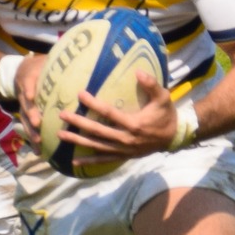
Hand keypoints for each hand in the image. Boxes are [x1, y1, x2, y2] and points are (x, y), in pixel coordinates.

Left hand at [54, 70, 178, 163]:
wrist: (173, 138)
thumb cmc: (166, 115)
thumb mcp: (163, 97)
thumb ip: (152, 84)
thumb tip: (138, 72)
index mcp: (134, 124)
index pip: (109, 113)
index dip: (93, 104)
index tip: (80, 94)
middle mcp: (126, 139)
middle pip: (97, 131)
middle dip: (78, 123)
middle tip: (62, 115)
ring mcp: (123, 150)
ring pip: (96, 146)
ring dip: (78, 141)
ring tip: (60, 134)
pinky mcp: (122, 156)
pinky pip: (103, 160)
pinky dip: (89, 162)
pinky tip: (74, 161)